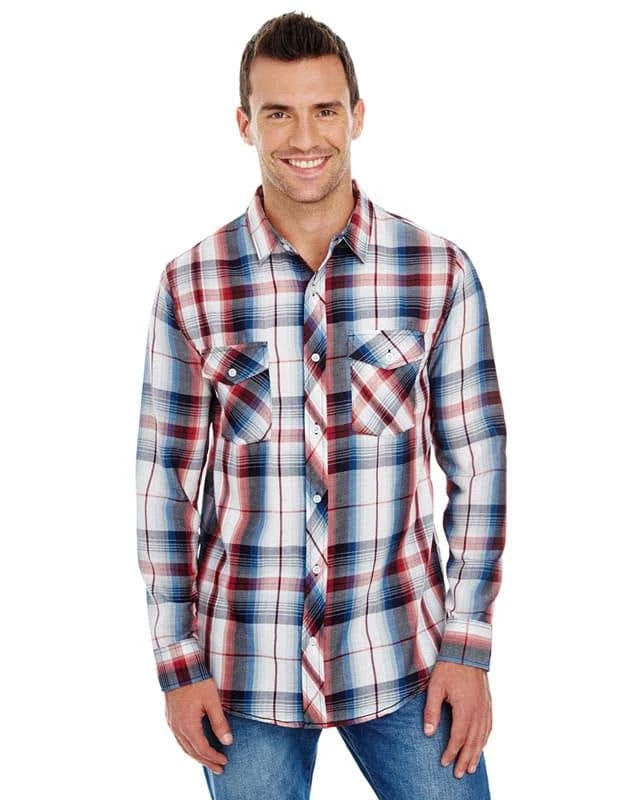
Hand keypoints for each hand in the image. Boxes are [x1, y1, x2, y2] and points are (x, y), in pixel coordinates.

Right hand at [164, 677, 232, 774]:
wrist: (178, 666)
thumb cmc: (197, 681)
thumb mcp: (212, 700)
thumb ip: (219, 722)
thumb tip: (228, 741)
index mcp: (188, 725)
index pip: (202, 749)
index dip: (214, 757)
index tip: (225, 761)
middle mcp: (177, 728)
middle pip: (192, 752)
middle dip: (206, 761)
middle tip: (219, 769)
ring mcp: (172, 723)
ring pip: (184, 747)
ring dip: (197, 756)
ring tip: (208, 762)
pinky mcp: (170, 718)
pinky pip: (179, 739)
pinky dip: (189, 747)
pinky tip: (195, 746)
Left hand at [423, 661, 491, 778]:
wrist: (467, 649)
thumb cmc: (449, 667)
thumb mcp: (435, 687)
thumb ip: (432, 711)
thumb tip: (428, 733)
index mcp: (465, 708)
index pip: (458, 738)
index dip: (451, 752)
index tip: (444, 763)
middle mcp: (478, 711)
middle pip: (472, 742)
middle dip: (465, 759)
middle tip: (459, 775)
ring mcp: (485, 707)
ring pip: (482, 736)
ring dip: (477, 753)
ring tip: (471, 767)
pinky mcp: (488, 702)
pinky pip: (489, 726)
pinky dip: (485, 739)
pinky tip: (481, 745)